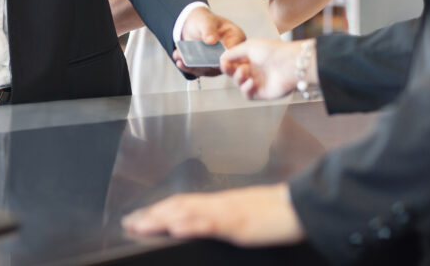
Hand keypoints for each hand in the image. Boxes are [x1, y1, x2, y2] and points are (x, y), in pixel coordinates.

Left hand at [123, 183, 305, 246]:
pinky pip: (211, 222)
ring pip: (188, 211)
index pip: (182, 204)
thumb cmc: (277, 213)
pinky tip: (176, 227)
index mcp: (220, 203)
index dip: (158, 210)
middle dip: (151, 215)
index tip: (138, 218)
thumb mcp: (246, 217)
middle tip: (128, 223)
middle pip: (178, 205)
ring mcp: (228, 212)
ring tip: (140, 225)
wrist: (301, 206)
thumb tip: (206, 225)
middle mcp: (219, 204)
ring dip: (161, 218)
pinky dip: (191, 223)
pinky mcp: (238, 223)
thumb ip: (225, 220)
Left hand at [174, 7, 245, 75]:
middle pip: (223, 64)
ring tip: (181, 59)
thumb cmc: (204, 21)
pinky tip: (180, 62)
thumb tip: (212, 40)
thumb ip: (209, 29)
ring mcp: (219, 62)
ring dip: (195, 66)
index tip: (215, 59)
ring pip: (210, 70)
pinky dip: (189, 67)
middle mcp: (229, 52)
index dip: (225, 56)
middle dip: (207, 63)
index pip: (234, 50)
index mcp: (235, 37)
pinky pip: (200, 70)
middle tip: (195, 61)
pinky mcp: (208, 67)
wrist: (193, 26)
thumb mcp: (206, 20)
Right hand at [220, 38, 305, 99]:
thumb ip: (233, 52)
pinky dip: (246, 89)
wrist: (290, 64)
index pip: (234, 62)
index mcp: (252, 57)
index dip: (227, 62)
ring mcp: (258, 81)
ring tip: (244, 71)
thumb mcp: (249, 46)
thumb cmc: (273, 51)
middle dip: (229, 70)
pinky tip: (251, 82)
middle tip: (227, 67)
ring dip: (238, 78)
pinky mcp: (262, 93)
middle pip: (234, 73)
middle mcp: (255, 69)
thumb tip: (222, 58)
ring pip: (239, 83)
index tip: (223, 61)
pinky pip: (247, 94)